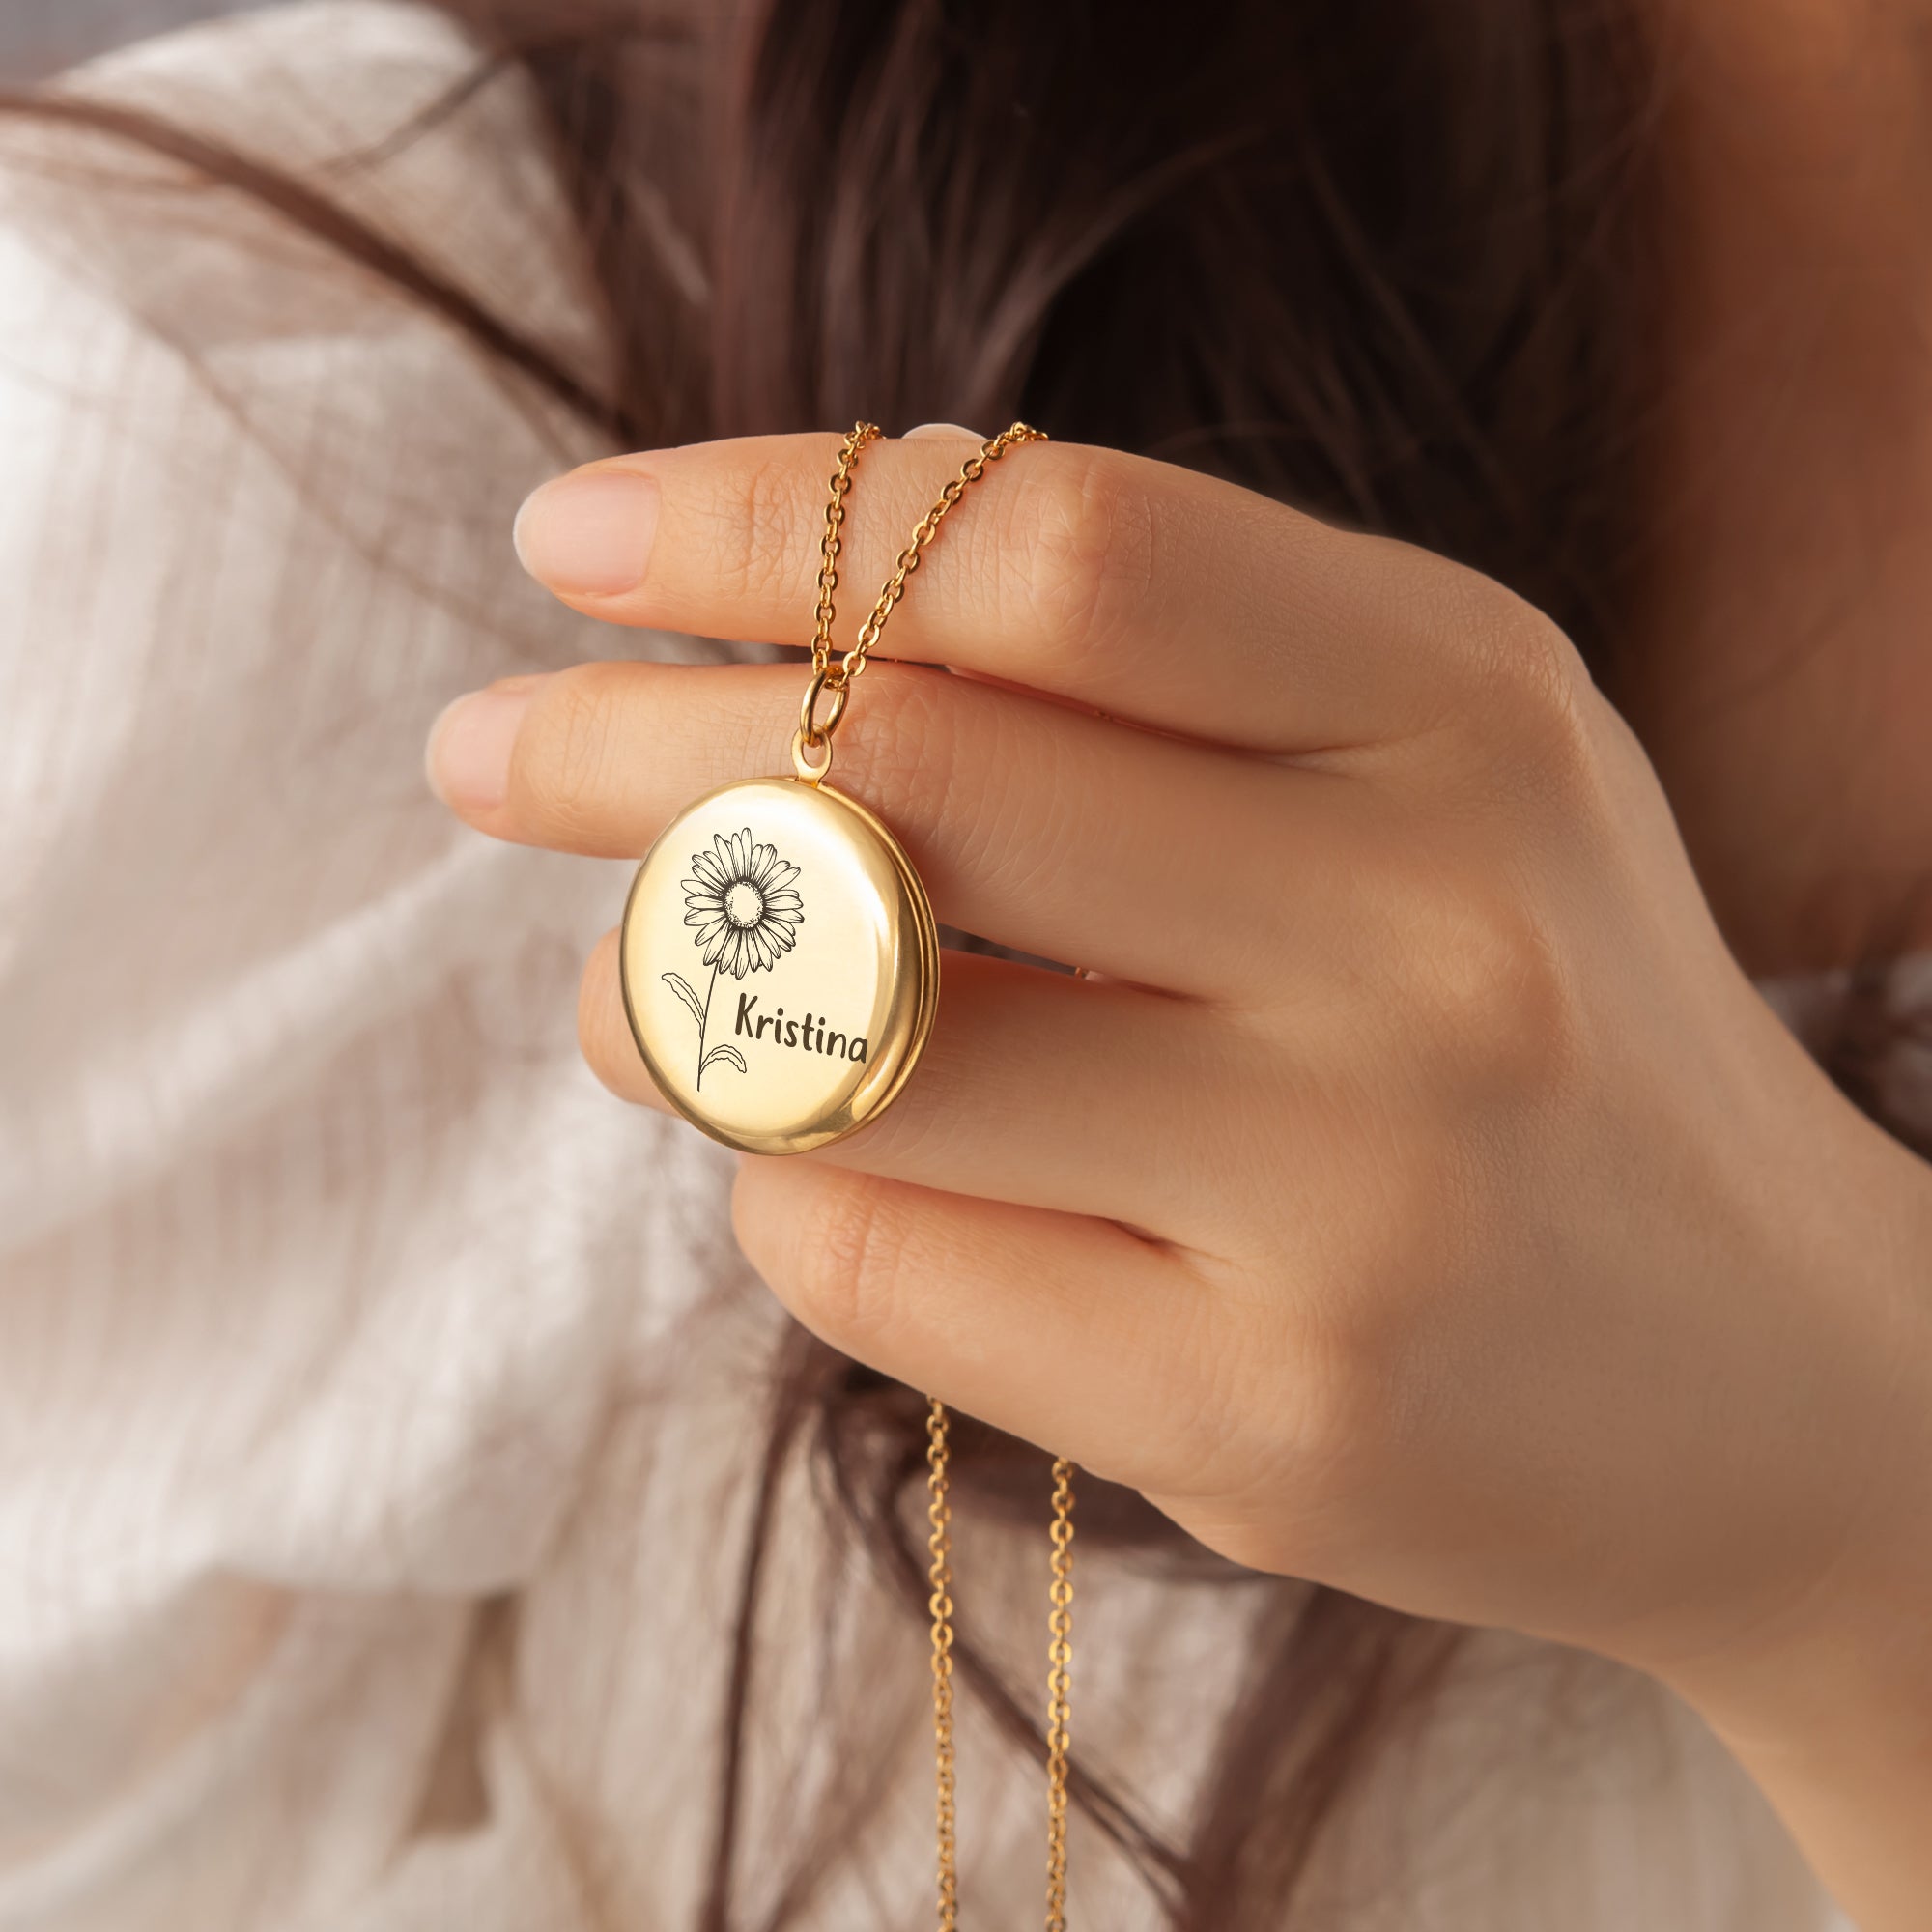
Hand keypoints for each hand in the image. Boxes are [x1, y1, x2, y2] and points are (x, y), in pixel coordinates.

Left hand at [427, 429, 1931, 1716]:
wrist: (1774, 1381)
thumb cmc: (1536, 1029)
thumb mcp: (1424, 780)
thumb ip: (1151, 687)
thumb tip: (752, 653)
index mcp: (1469, 709)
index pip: (1053, 547)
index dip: (765, 520)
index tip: (569, 545)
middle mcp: (1431, 934)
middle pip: (902, 782)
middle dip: (621, 749)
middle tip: (487, 749)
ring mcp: (1354, 1196)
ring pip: (837, 1048)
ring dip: (659, 1002)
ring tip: (625, 995)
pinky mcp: (1262, 1419)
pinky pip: (873, 1264)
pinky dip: (781, 1196)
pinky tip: (822, 1174)